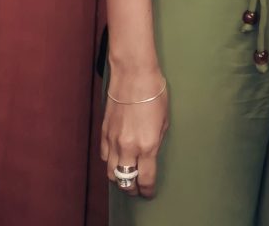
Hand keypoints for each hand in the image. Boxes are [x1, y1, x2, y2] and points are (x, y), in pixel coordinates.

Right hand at [101, 73, 168, 198]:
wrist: (133, 75)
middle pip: (126, 181)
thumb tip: (151, 153)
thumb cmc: (155, 93)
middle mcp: (128, 148)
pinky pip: (105, 157)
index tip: (150, 193)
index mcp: (147, 146)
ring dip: (120, 178)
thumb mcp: (164, 119)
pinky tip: (117, 159)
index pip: (146, 179)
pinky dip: (111, 162)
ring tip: (127, 178)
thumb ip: (156, 141)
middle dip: (133, 189)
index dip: (147, 190)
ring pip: (112, 173)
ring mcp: (114, 141)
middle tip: (138, 188)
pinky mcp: (104, 133)